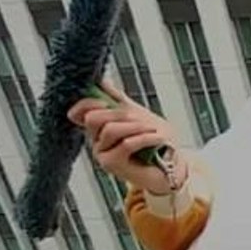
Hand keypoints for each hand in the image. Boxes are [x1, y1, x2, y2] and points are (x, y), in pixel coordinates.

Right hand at [67, 80, 186, 193]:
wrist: (171, 167)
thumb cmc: (155, 142)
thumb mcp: (138, 114)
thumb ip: (119, 100)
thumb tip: (101, 82)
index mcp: (100, 128)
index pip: (80, 112)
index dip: (88, 102)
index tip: (106, 100)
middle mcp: (97, 141)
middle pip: (93, 118)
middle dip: (119, 113)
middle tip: (141, 119)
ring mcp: (102, 154)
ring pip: (110, 130)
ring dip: (136, 126)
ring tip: (153, 130)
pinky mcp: (112, 165)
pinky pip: (126, 144)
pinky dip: (146, 137)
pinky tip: (158, 138)